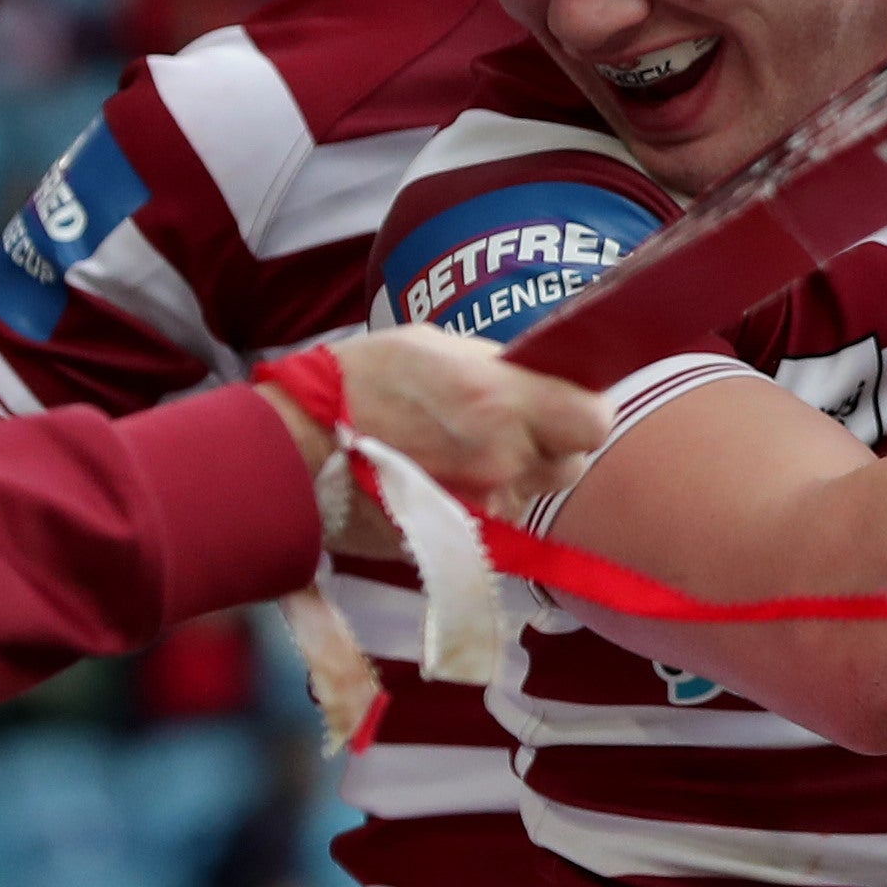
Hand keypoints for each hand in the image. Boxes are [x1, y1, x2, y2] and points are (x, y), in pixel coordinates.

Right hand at [284, 330, 610, 519]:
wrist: (292, 451)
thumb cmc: (360, 382)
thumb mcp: (436, 346)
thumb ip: (501, 367)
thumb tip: (543, 375)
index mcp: (501, 400)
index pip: (594, 420)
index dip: (582, 410)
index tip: (562, 402)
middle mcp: (502, 459)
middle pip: (569, 462)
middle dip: (549, 445)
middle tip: (508, 426)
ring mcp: (483, 506)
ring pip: (532, 493)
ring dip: (514, 475)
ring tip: (460, 451)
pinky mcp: (461, 539)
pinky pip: (498, 520)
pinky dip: (483, 502)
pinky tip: (444, 479)